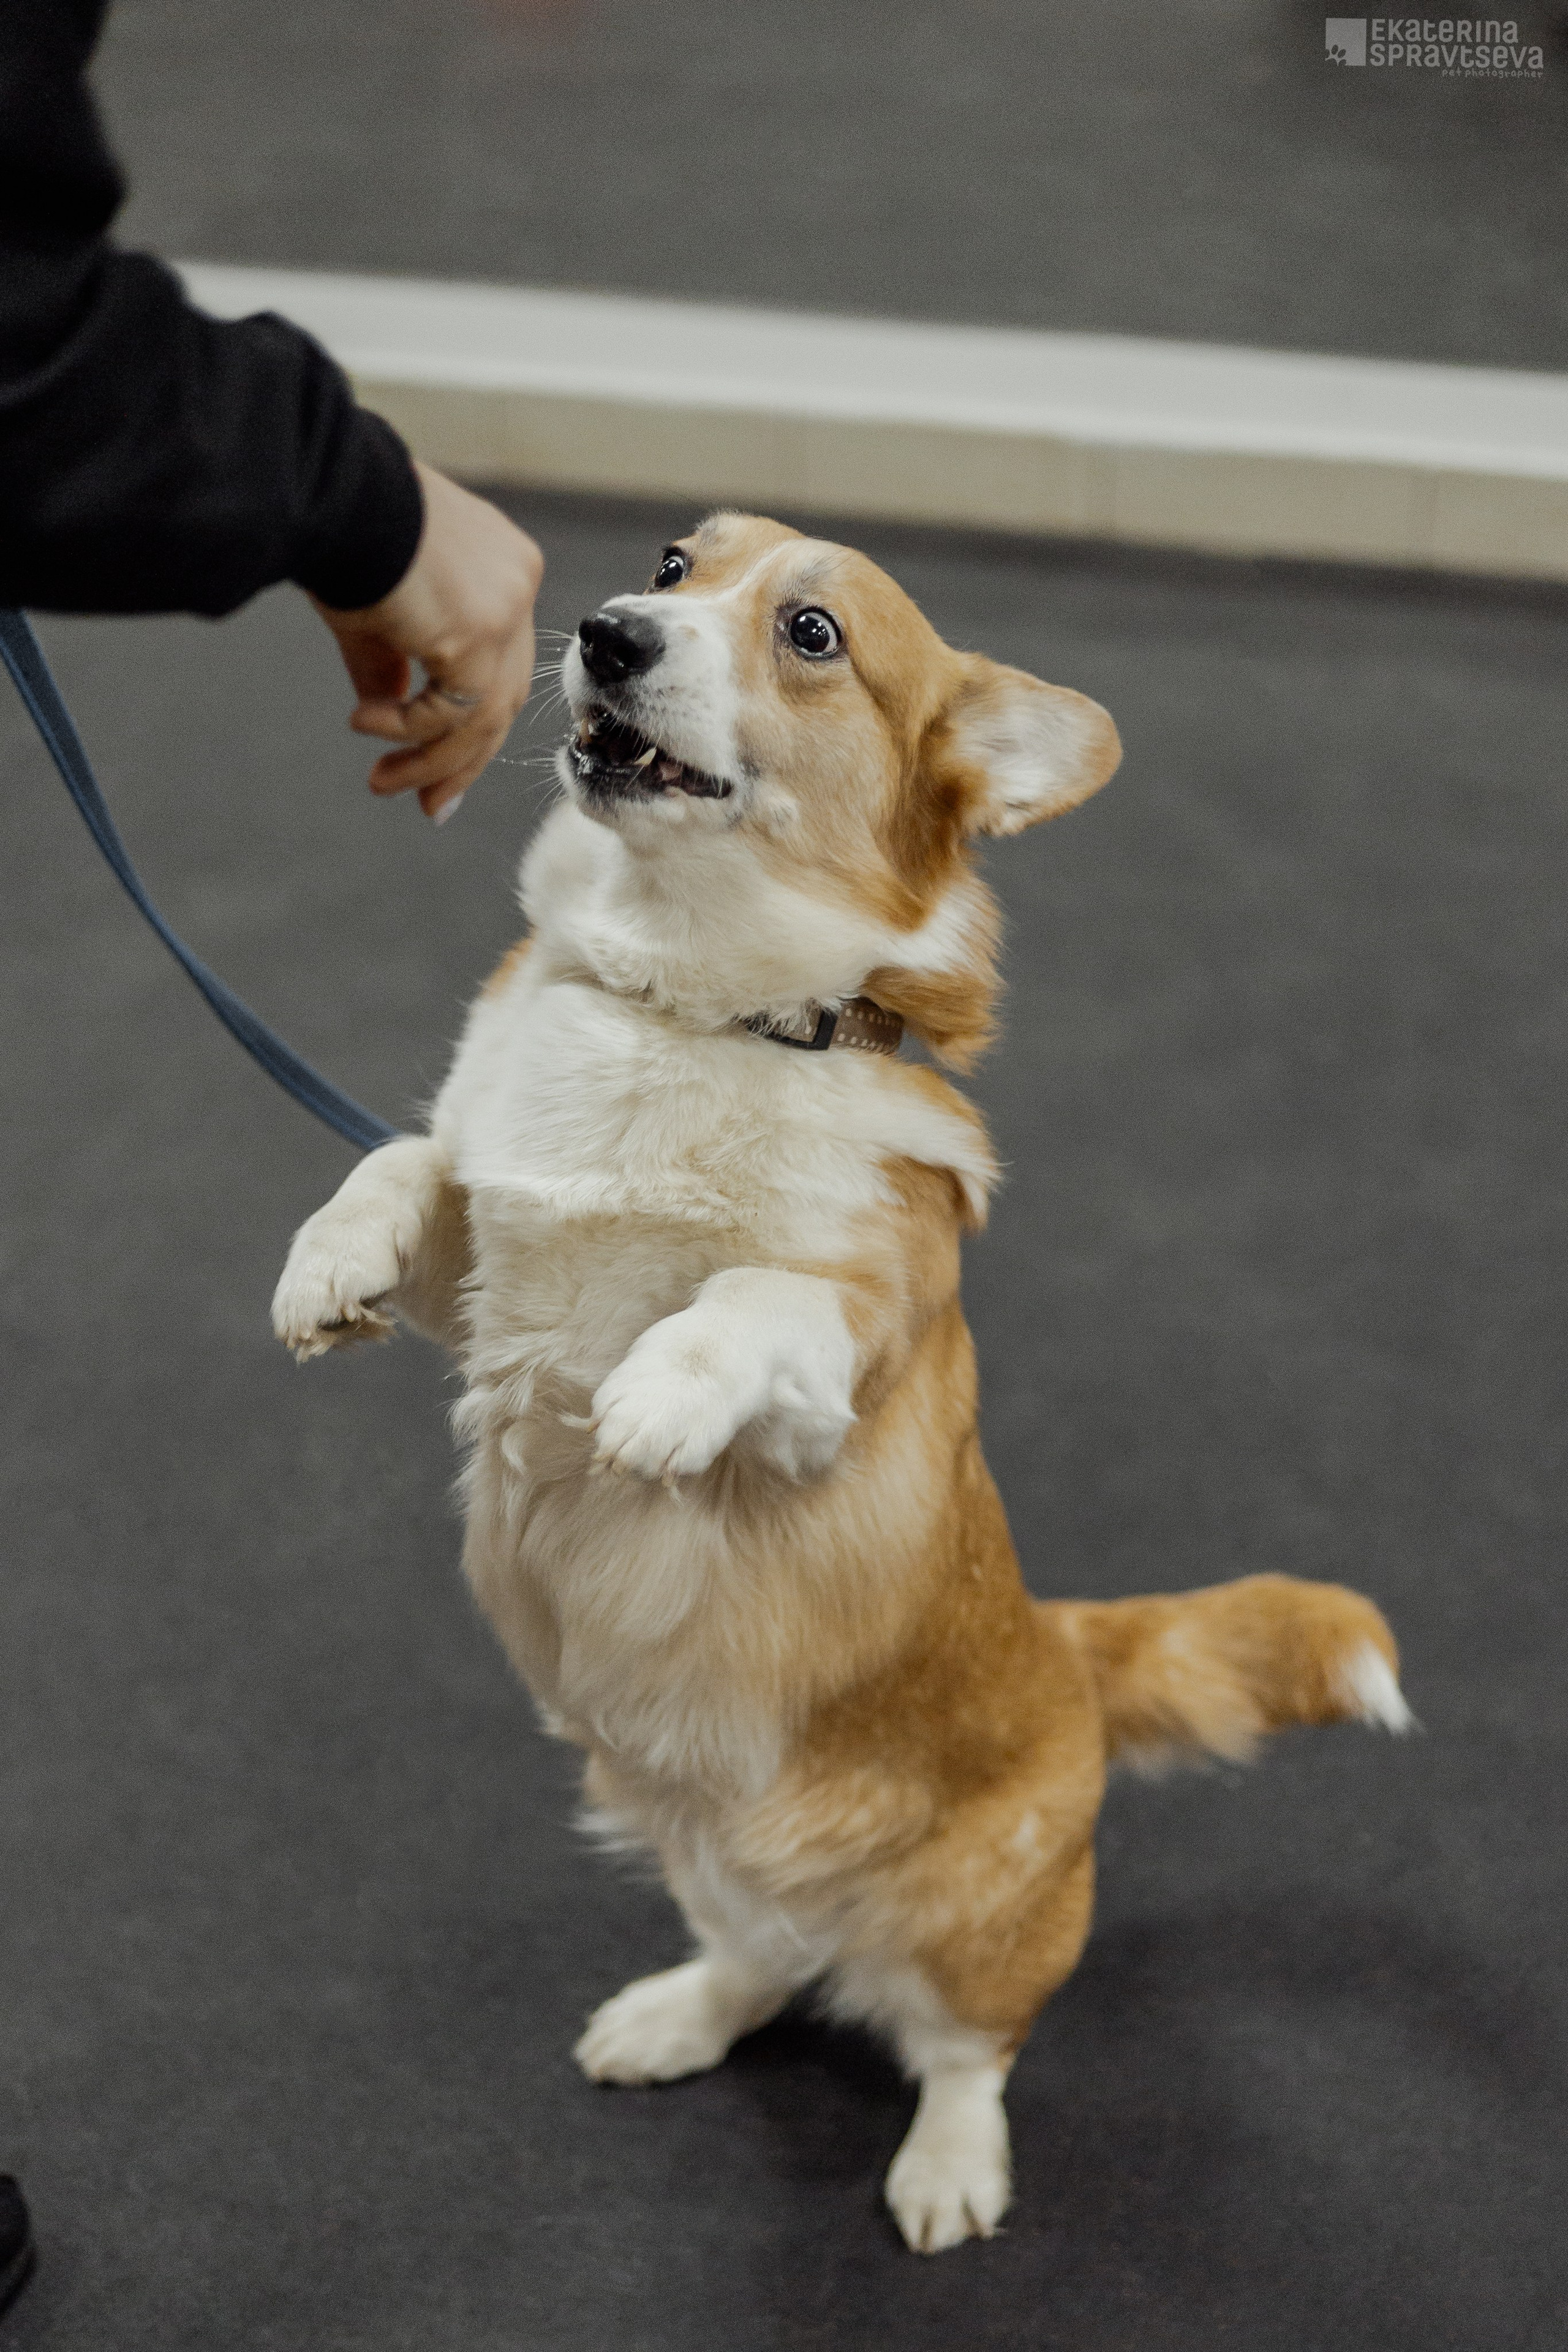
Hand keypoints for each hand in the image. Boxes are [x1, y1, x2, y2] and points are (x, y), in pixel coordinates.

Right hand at [313, 463, 543, 821]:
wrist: (329, 488)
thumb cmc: (342, 531)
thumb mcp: (376, 612)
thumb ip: (389, 665)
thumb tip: (382, 711)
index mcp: (503, 571)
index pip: (501, 665)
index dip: (472, 722)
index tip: (439, 767)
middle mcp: (517, 587)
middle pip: (504, 698)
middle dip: (463, 759)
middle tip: (430, 804)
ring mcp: (507, 608)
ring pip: (484, 715)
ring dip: (431, 759)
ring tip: (383, 783)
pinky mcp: (481, 629)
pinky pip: (455, 708)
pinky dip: (410, 729)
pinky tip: (365, 724)